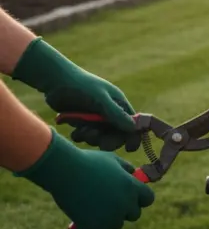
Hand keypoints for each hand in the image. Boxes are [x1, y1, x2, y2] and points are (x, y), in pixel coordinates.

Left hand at [11, 38, 135, 151]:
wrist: (53, 80)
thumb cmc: (80, 86)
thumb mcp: (100, 99)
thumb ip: (116, 114)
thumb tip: (135, 128)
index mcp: (119, 104)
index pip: (132, 124)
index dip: (132, 136)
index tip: (128, 148)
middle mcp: (109, 112)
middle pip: (116, 134)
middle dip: (109, 140)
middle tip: (101, 144)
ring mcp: (95, 118)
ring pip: (99, 137)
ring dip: (92, 138)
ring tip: (82, 131)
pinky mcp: (81, 122)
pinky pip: (85, 136)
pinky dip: (80, 136)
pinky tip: (74, 130)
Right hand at [16, 131, 155, 228]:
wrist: (64, 171)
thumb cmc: (87, 161)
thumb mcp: (111, 160)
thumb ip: (126, 168)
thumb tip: (133, 174)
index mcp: (132, 187)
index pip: (148, 199)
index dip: (140, 198)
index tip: (131, 197)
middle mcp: (125, 203)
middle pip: (134, 215)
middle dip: (124, 210)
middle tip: (109, 203)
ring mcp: (110, 216)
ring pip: (116, 224)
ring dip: (107, 218)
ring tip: (93, 206)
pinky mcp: (94, 226)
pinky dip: (91, 226)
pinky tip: (82, 216)